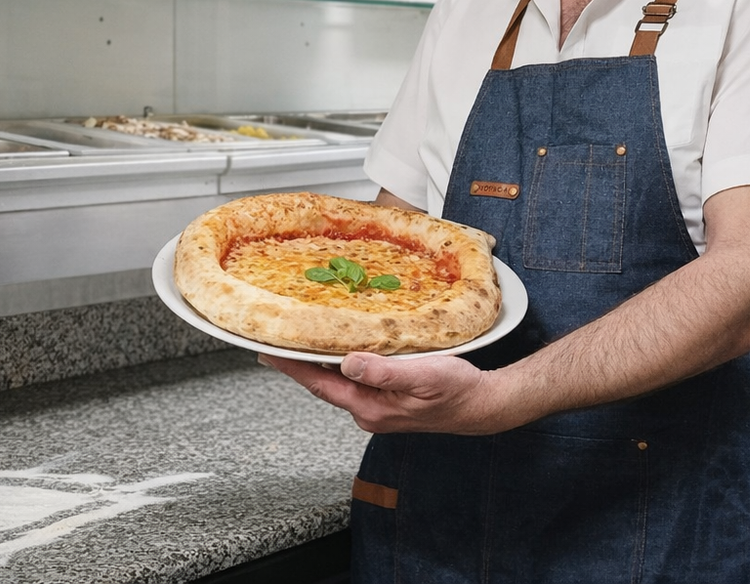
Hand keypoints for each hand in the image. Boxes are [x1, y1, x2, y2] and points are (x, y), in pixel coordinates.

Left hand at [258, 352, 520, 435]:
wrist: (482, 405)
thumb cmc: (457, 391)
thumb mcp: (423, 376)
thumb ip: (384, 372)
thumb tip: (348, 362)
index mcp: (371, 407)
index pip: (321, 384)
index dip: (292, 367)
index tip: (267, 352)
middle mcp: (369, 411)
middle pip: (324, 383)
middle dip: (300, 363)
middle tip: (276, 339)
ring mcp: (377, 407)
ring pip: (340, 381)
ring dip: (321, 361)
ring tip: (303, 338)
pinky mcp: (388, 400)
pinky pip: (357, 379)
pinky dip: (344, 362)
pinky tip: (344, 347)